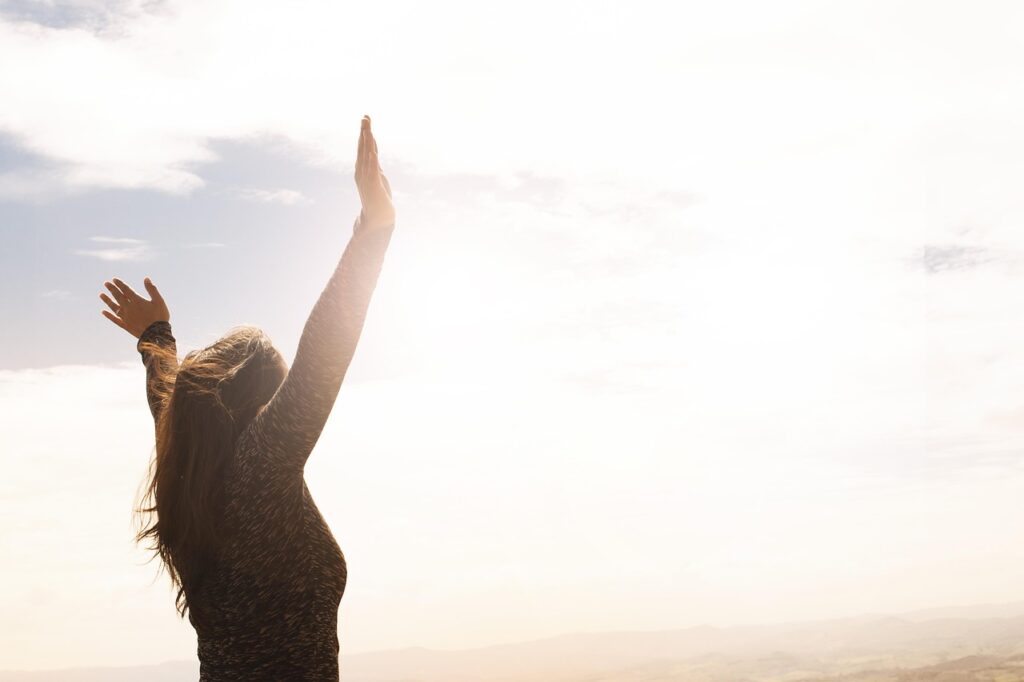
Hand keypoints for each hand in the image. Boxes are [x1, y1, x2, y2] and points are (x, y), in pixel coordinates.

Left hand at [99, 276, 169, 337]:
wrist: (156, 334)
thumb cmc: (159, 317)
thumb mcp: (159, 301)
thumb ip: (152, 289)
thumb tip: (146, 278)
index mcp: (137, 301)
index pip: (126, 290)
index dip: (120, 284)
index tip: (114, 279)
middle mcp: (129, 308)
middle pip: (118, 297)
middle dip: (112, 289)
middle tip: (106, 284)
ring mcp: (126, 317)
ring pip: (114, 307)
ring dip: (107, 300)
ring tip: (101, 295)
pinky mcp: (126, 325)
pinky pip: (115, 319)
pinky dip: (109, 316)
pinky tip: (103, 312)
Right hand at [355, 115, 394, 230]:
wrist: (378, 218)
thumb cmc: (378, 199)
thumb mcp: (378, 178)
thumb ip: (374, 165)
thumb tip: (373, 154)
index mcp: (362, 169)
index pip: (364, 148)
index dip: (365, 134)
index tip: (366, 120)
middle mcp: (361, 171)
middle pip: (363, 148)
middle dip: (364, 132)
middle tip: (365, 117)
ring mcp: (366, 177)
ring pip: (366, 155)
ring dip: (367, 140)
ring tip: (367, 127)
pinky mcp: (373, 184)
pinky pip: (372, 168)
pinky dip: (372, 158)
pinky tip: (372, 149)